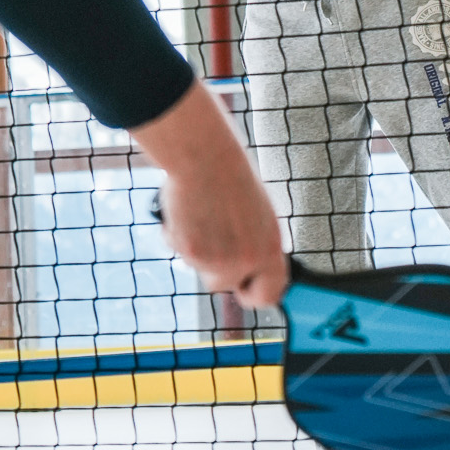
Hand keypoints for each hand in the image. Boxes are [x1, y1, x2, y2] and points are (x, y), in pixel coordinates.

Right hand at [133, 80, 287, 307]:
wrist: (205, 156)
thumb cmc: (230, 178)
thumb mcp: (257, 214)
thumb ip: (254, 244)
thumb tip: (249, 267)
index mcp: (271, 247)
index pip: (270, 293)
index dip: (255, 293)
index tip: (244, 289)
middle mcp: (248, 258)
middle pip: (226, 286)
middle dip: (216, 270)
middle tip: (211, 242)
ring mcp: (219, 259)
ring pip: (200, 269)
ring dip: (197, 251)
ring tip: (202, 215)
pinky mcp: (192, 253)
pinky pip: (180, 252)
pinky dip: (178, 236)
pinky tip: (185, 212)